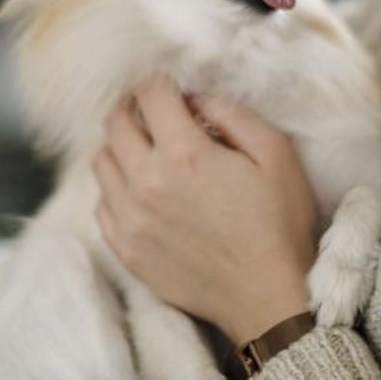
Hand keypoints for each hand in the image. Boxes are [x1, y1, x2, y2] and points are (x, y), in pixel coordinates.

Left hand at [93, 74, 319, 345]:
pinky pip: (102, 206)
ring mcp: (131, 219)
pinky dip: (115, 189)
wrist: (268, 297)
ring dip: (119, 147)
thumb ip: (232, 113)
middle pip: (115, 124)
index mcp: (184, 154)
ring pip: (101, 163)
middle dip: (131, 107)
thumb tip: (194, 97)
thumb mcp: (275, 153)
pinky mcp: (127, 250)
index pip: (150, 95)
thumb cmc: (279, 224)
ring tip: (143, 151)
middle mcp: (146, 183)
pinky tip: (139, 192)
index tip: (166, 86)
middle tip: (148, 110)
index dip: (157, 82)